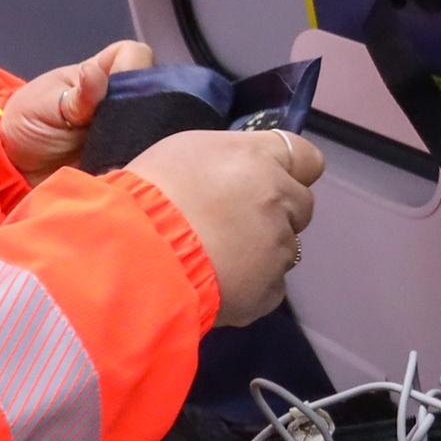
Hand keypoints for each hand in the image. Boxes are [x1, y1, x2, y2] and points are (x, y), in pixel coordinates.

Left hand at [0, 37, 155, 182]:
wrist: (14, 169)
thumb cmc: (28, 123)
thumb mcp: (46, 105)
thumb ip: (77, 94)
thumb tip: (94, 72)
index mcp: (103, 74)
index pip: (136, 55)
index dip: (133, 67)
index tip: (118, 92)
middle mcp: (123, 99)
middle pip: (156, 91)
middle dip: (144, 109)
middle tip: (122, 130)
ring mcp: (128, 130)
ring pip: (157, 125)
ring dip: (143, 138)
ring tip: (123, 152)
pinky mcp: (129, 159)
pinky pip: (148, 157)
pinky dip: (140, 161)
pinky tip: (127, 166)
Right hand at [129, 128, 324, 324]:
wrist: (133, 256)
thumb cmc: (147, 196)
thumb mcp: (184, 152)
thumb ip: (228, 160)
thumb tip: (238, 174)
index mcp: (259, 157)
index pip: (307, 158)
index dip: (292, 172)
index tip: (271, 182)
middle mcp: (279, 197)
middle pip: (300, 205)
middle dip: (276, 213)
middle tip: (232, 224)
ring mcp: (279, 245)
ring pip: (284, 248)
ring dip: (261, 252)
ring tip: (215, 259)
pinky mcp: (270, 288)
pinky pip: (270, 286)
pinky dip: (251, 287)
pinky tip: (218, 284)